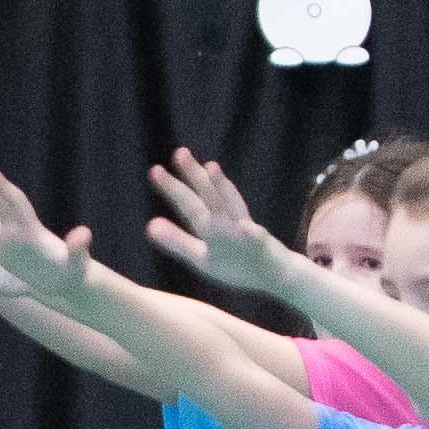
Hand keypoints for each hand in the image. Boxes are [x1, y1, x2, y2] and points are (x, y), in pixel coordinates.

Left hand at [140, 151, 300, 299]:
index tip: (155, 170)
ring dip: (222, 189)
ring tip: (211, 168)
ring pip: (232, 209)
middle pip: (209, 198)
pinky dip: (251, 232)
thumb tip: (150, 225)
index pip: (189, 204)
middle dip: (195, 177)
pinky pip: (256, 240)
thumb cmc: (237, 265)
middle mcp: (227, 224)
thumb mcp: (202, 257)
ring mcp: (246, 233)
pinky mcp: (263, 247)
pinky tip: (244, 226)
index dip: (173, 188)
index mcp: (211, 227)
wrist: (277, 276)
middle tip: (180, 152)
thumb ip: (178, 241)